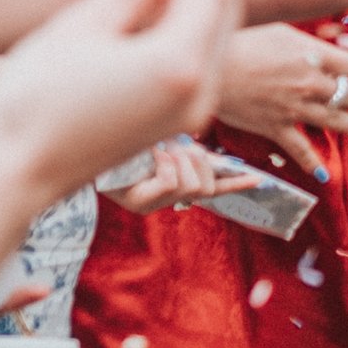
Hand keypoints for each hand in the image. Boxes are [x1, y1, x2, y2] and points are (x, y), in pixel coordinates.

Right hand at [0, 0, 239, 209]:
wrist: (14, 175)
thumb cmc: (32, 100)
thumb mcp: (77, 30)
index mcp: (178, 61)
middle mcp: (199, 90)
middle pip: (226, 16)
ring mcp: (193, 112)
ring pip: (220, 42)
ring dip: (212, 5)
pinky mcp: (178, 125)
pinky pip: (206, 66)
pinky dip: (201, 34)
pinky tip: (179, 14)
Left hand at [100, 139, 261, 214]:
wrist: (87, 144)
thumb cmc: (127, 143)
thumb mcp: (164, 143)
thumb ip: (187, 149)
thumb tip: (210, 153)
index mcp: (175, 186)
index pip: (213, 189)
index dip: (236, 184)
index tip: (260, 181)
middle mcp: (164, 200)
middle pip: (205, 186)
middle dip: (198, 161)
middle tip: (179, 148)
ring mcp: (151, 204)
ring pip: (190, 183)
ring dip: (178, 159)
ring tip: (158, 151)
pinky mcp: (138, 203)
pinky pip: (171, 181)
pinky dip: (165, 163)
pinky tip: (151, 157)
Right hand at [215, 23, 347, 177]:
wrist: (206, 64)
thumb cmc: (241, 39)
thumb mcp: (284, 30)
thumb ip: (314, 43)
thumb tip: (340, 49)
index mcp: (314, 55)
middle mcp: (310, 83)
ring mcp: (293, 107)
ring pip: (337, 120)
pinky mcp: (273, 126)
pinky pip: (297, 147)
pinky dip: (310, 161)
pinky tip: (324, 172)